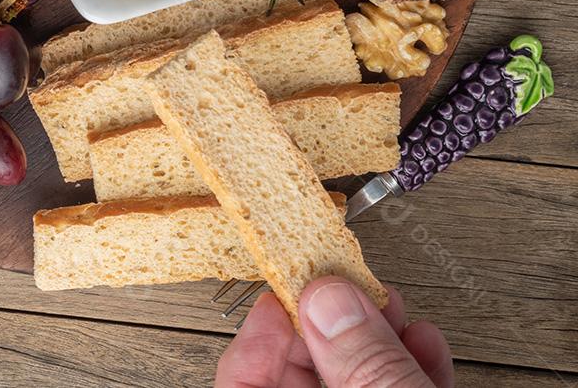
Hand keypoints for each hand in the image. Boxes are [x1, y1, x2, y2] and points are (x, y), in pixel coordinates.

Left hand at [214, 278, 453, 387]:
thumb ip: (363, 363)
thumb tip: (328, 298)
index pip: (239, 383)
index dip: (260, 333)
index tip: (290, 292)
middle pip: (297, 377)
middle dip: (332, 324)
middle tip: (349, 284)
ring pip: (348, 384)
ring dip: (375, 340)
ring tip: (393, 306)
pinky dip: (404, 372)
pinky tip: (423, 344)